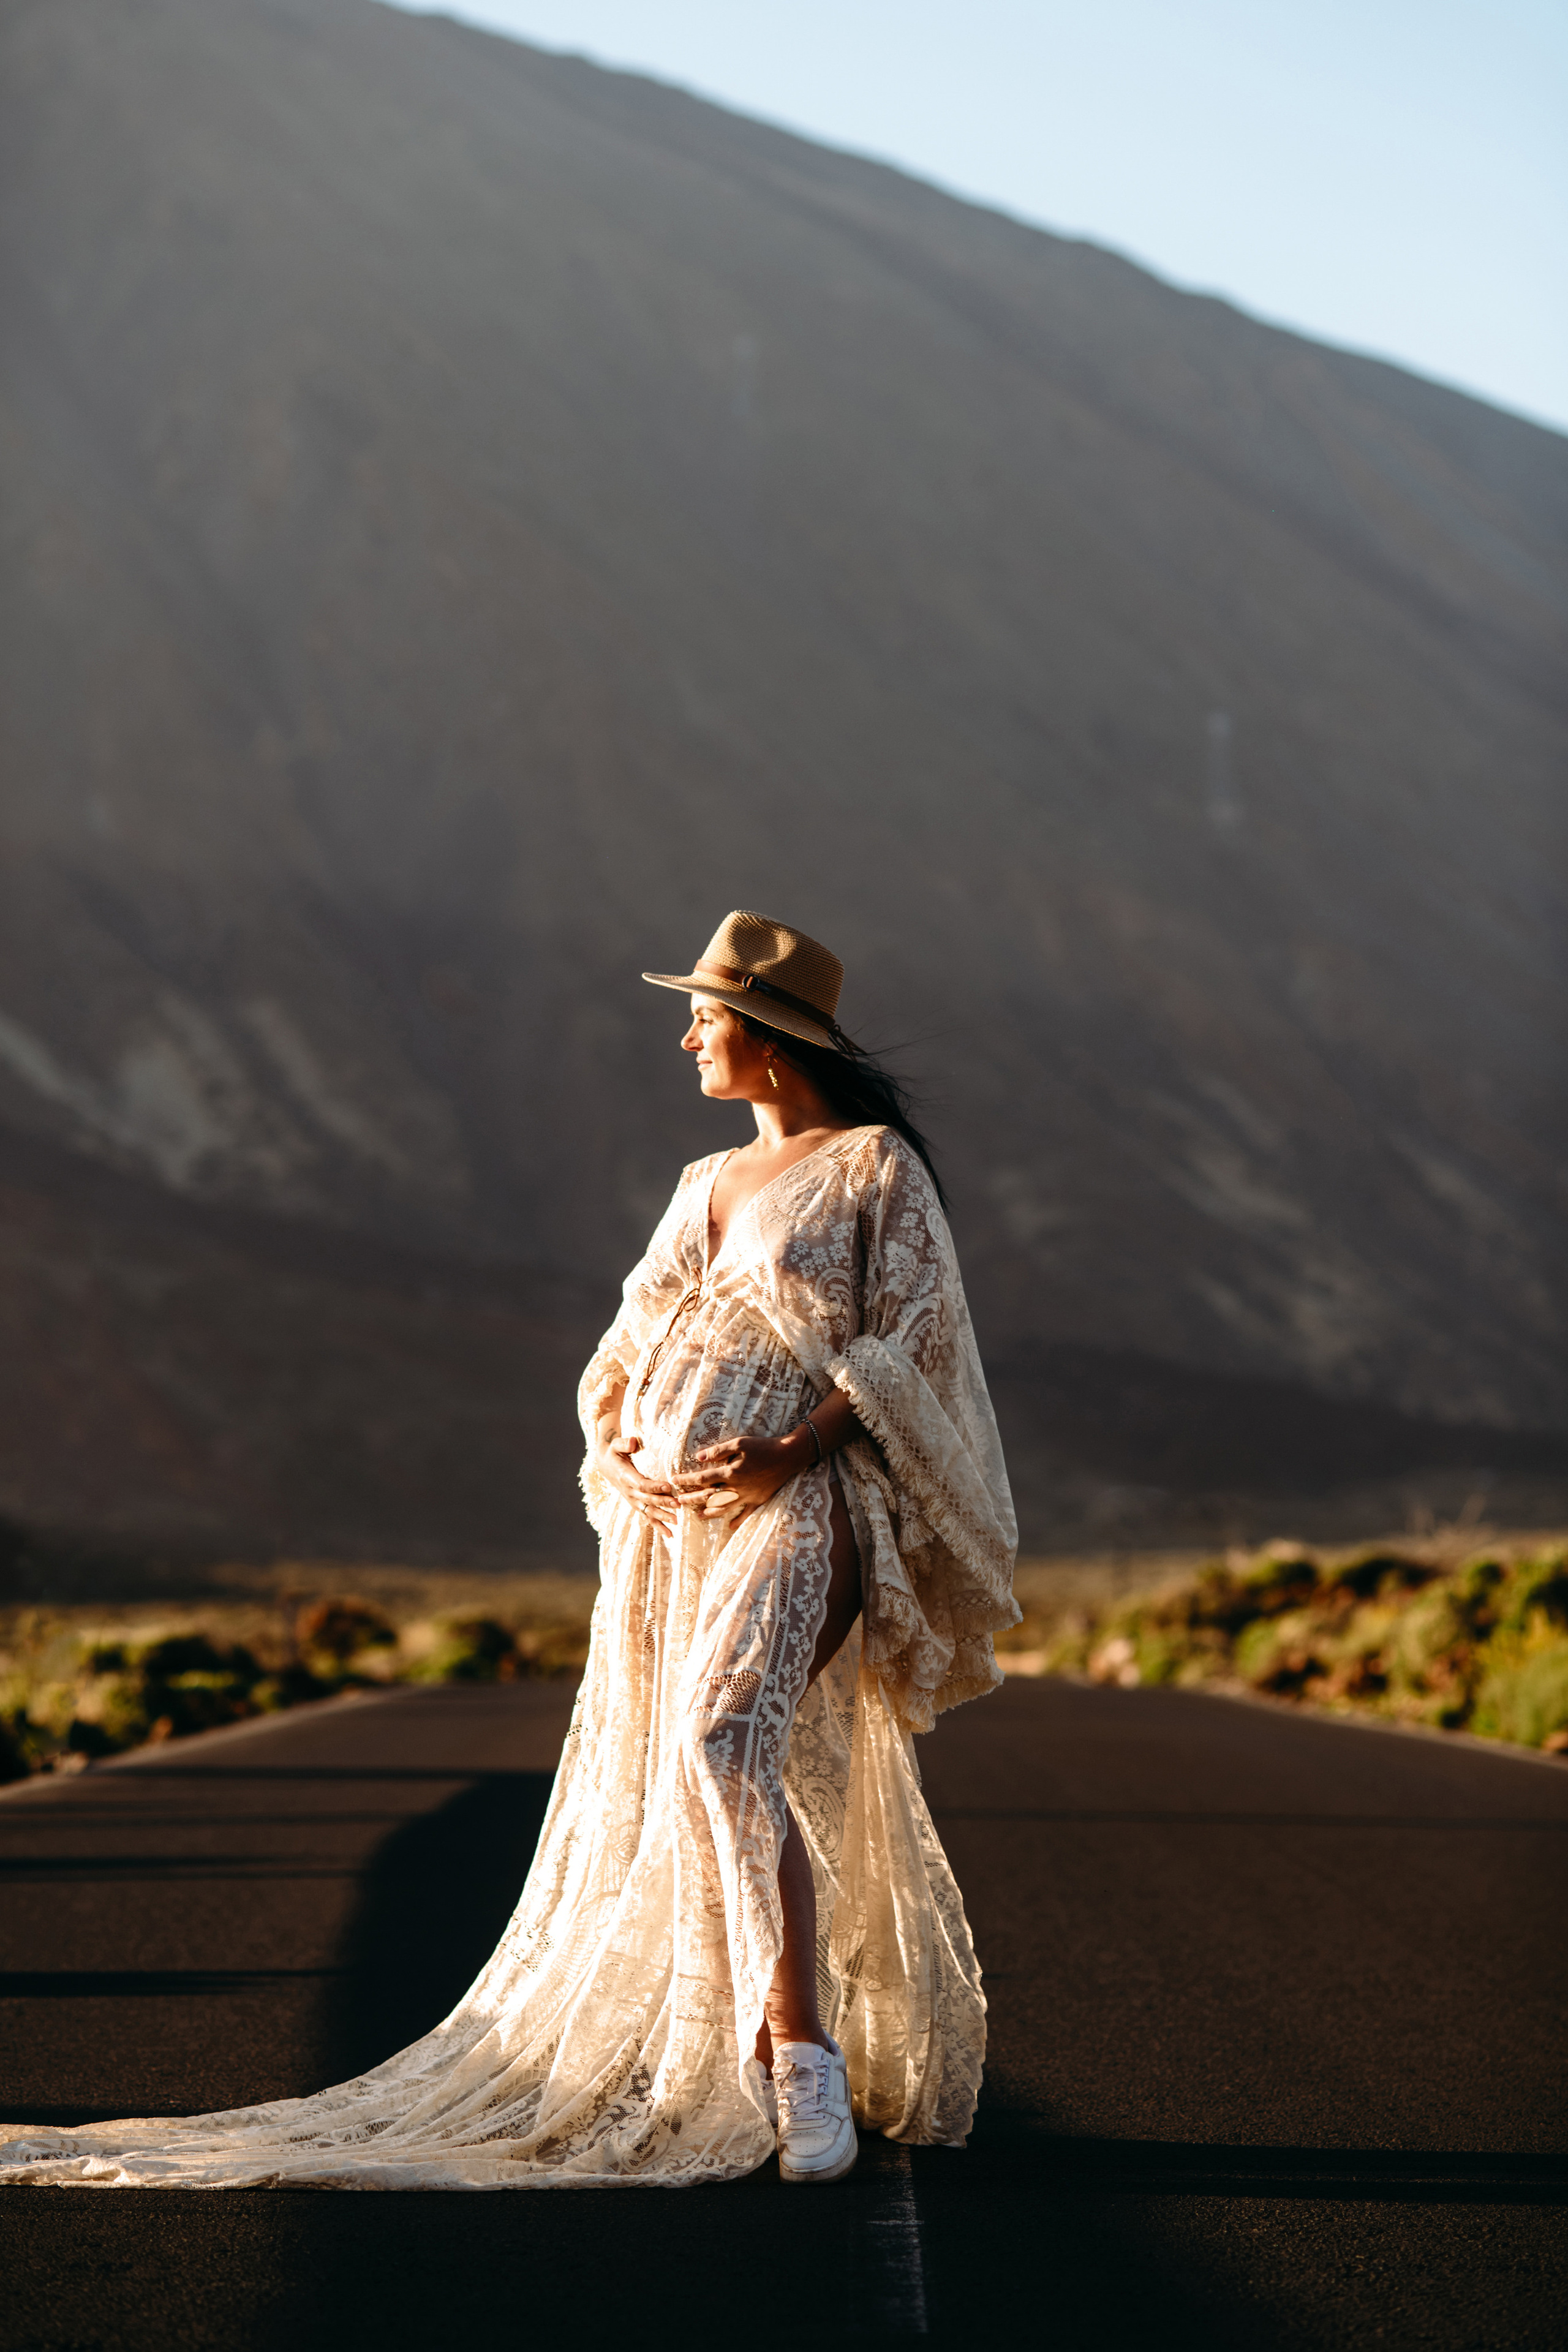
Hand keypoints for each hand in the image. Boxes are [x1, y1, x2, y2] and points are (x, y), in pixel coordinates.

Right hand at [596, 1429, 678, 1533]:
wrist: (606, 1465)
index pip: (642, 1484)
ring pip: (648, 1511)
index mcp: (626, 1477)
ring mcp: (632, 1500)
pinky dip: (658, 1526)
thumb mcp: (616, 1444)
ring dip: (662, 1517)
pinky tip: (669, 1535)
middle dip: (663, 1503)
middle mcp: (629, 1491)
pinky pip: (647, 1517)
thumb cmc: (615, 1453)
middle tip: (678, 1504)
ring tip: (676, 1521)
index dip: (654, 1486)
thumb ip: (624, 1443)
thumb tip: (633, 1442)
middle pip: (647, 1499)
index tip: (668, 1486)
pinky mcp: (636, 1504)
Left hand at [669, 1430, 811, 1517]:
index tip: (675, 1481)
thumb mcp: (740, 1443)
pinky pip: (746, 1514)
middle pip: (709, 1496)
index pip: (702, 1479)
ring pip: (724, 1509)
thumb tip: (699, 1457)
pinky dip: (737, 1521)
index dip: (687, 1480)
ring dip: (709, 1513)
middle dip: (692, 1499)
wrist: (788, 1456)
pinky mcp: (758, 1500)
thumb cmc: (763, 1447)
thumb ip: (718, 1451)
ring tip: (698, 1516)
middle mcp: (736, 1487)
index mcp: (730, 1472)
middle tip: (679, 1502)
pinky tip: (729, 1527)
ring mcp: (747, 1496)